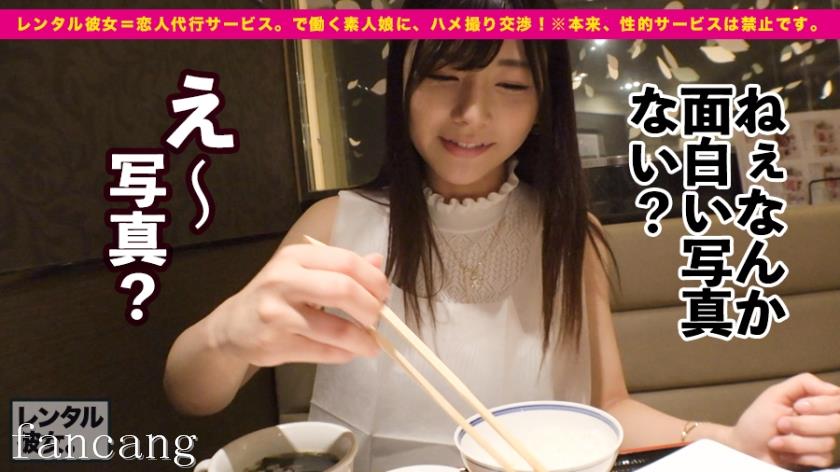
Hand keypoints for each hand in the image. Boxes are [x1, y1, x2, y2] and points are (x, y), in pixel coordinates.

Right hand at [208, 244, 389, 366]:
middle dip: (371, 308)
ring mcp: (277, 314)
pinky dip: (343, 354)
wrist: (231, 326)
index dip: (374, 280)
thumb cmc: (275, 295)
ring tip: (371, 345)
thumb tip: (379, 261)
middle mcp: (283, 280)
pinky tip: (349, 352)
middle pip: (343, 290)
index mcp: (296, 257)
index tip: (384, 295)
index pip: (346, 262)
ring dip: (362, 340)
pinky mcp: (275, 344)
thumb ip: (340, 267)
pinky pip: (322, 352)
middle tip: (379, 319)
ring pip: (336, 329)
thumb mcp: (303, 272)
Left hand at [726, 373, 839, 468]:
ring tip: (775, 440)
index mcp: (815, 402)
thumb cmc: (758, 419)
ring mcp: (822, 440)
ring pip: (827, 442)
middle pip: (837, 422)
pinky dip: (797, 455)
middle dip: (803, 425)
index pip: (838, 400)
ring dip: (794, 442)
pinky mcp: (818, 459)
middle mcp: (823, 420)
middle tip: (781, 424)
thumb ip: (804, 383)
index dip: (823, 404)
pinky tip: (783, 452)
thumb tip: (833, 389)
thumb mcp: (775, 394)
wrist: (746, 448)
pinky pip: (822, 458)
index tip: (798, 406)